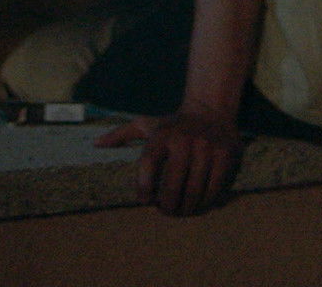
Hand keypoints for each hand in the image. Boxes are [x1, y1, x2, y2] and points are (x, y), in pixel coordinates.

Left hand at [96, 109, 244, 215]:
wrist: (211, 110)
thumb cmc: (173, 124)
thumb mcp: (146, 124)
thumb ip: (122, 134)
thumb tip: (96, 144)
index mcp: (162, 134)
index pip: (149, 164)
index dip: (143, 186)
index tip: (143, 200)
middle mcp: (184, 140)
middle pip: (173, 184)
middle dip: (167, 205)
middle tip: (164, 211)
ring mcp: (207, 148)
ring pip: (194, 190)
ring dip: (186, 208)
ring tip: (181, 211)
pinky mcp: (225, 156)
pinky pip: (214, 188)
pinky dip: (206, 202)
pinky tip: (198, 206)